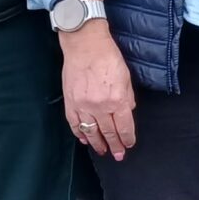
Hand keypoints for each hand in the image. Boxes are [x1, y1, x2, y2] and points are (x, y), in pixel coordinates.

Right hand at [61, 20, 137, 160]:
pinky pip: (75, 123)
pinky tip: (84, 139)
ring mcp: (83, 105)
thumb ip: (128, 96)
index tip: (128, 145)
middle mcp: (100, 106)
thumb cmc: (107, 56)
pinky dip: (79, 133)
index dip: (127, 138)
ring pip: (91, 131)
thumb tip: (128, 111)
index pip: (124, 126)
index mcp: (117, 99)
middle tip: (117, 155)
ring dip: (97, 144)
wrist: (85, 44)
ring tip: (102, 151)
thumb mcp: (126, 76)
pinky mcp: (70, 102)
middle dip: (114, 145)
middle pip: (109, 132)